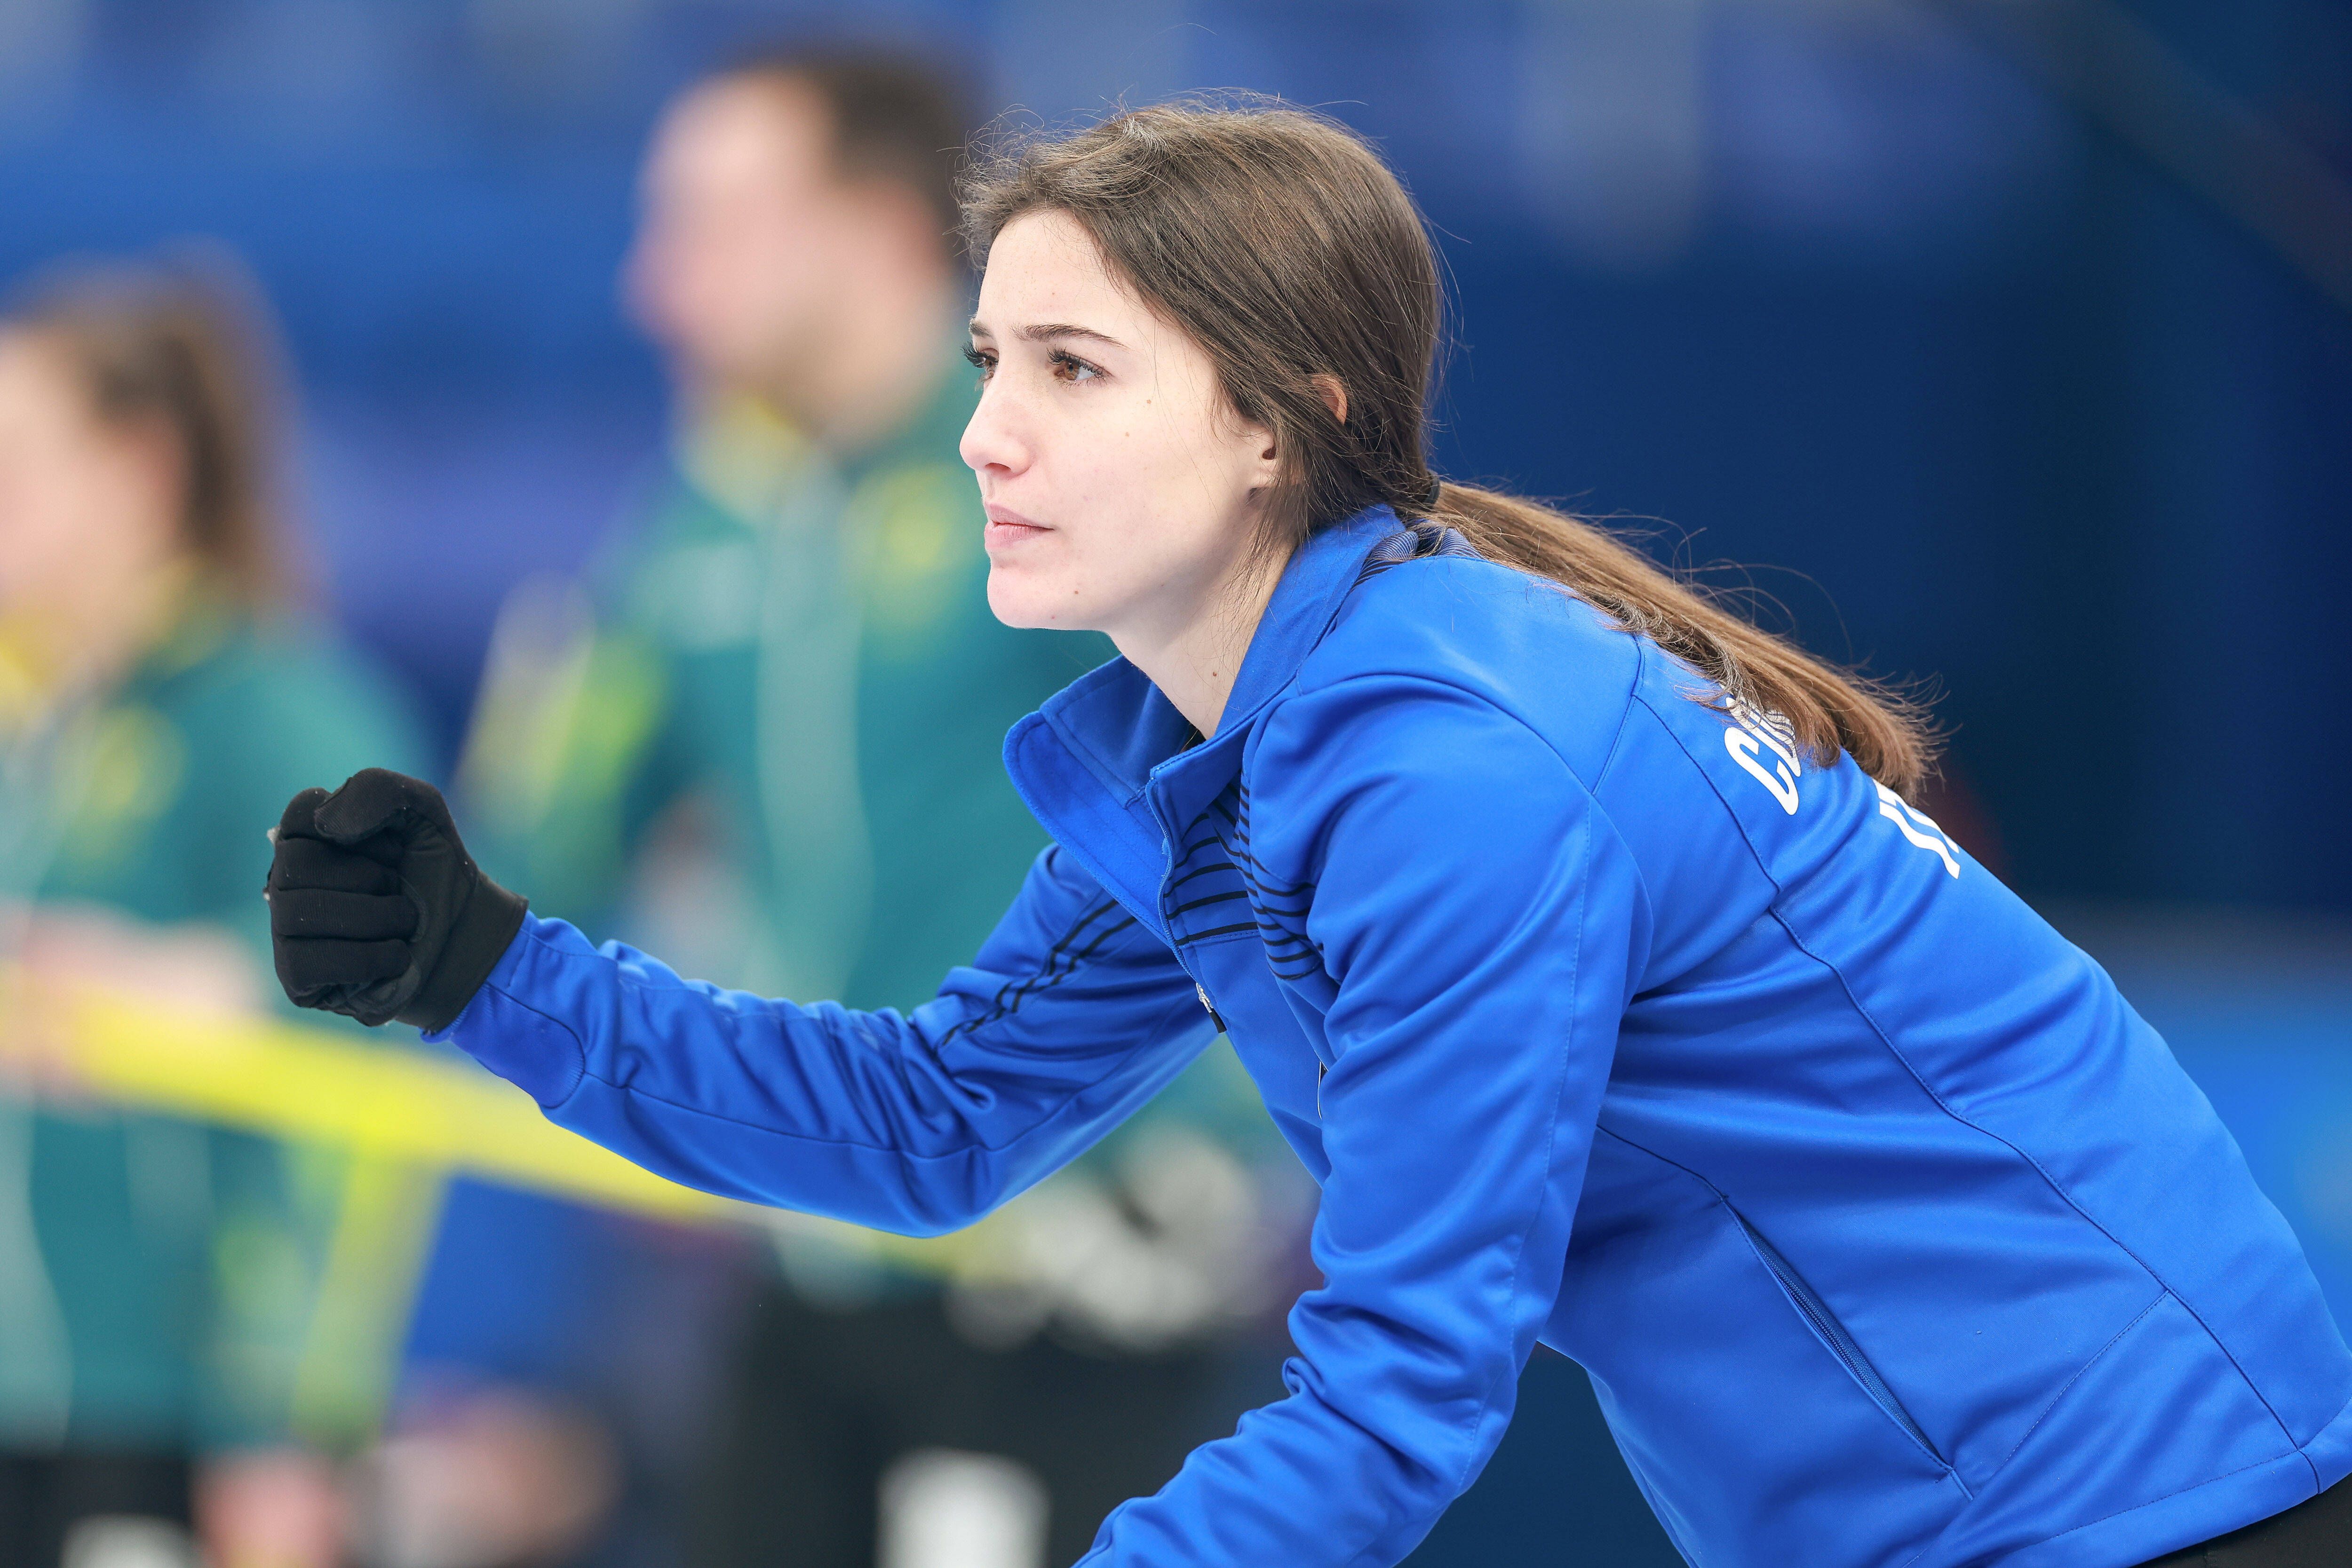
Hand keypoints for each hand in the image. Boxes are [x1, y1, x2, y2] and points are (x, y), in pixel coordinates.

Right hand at [267, 768, 525, 1029]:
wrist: (465, 936)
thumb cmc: (434, 871)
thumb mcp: (422, 812)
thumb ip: (376, 790)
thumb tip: (326, 826)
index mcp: (307, 836)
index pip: (302, 813)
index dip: (361, 830)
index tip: (393, 849)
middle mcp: (284, 880)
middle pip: (297, 864)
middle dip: (370, 878)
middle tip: (398, 890)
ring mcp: (284, 929)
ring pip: (302, 912)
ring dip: (377, 918)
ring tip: (404, 924)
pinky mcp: (295, 976)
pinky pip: (311, 962)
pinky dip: (370, 958)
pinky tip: (395, 956)